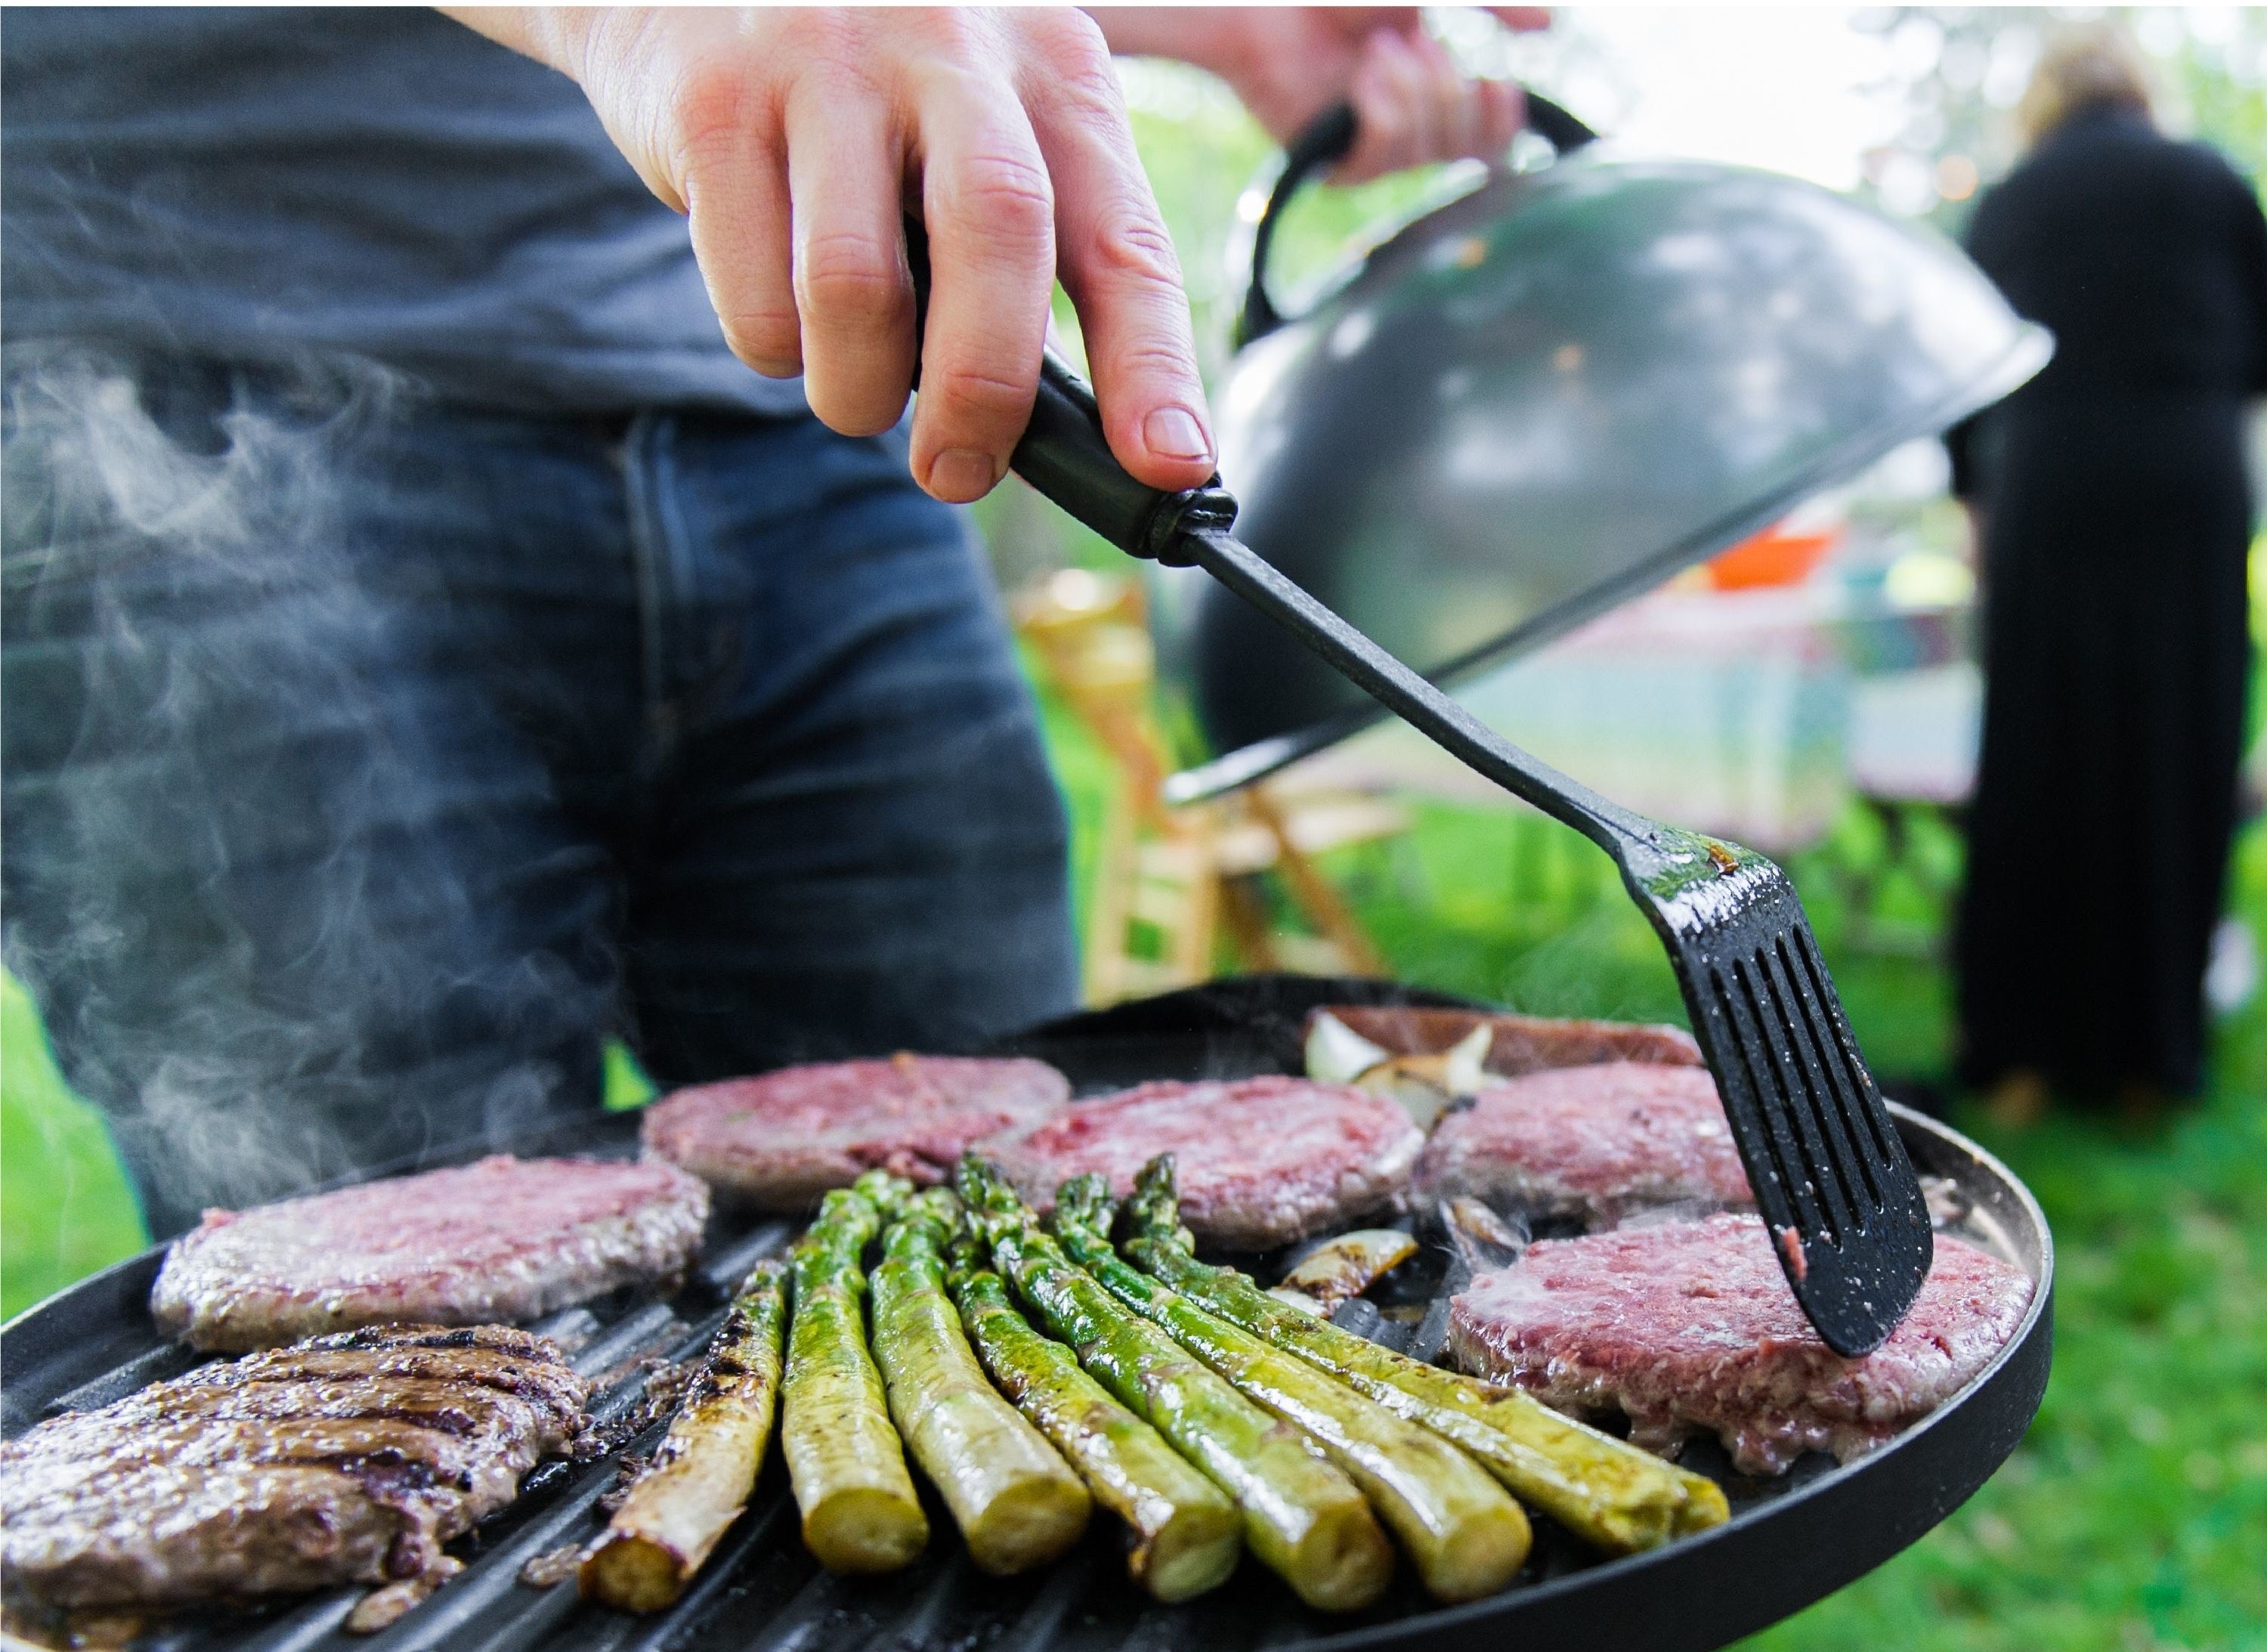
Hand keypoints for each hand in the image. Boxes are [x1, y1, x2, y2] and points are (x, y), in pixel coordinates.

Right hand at [450, 8, 1212, 502]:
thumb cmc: (881, 89)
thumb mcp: (992, 123)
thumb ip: (1048, 250)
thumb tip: (1099, 437)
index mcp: (1054, 68)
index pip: (1126, 238)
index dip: (1152, 367)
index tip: (1168, 469)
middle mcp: (953, 47)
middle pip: (999, 238)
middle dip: (987, 391)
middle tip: (959, 471)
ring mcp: (826, 64)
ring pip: (857, 288)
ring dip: (859, 390)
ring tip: (856, 388)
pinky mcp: (715, 104)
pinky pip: (757, 294)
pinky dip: (774, 349)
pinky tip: (783, 314)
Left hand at [1095, 8, 1547, 183]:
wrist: (1269, 7)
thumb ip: (1492, 4)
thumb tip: (1550, 28)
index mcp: (1437, 93)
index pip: (1493, 136)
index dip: (1502, 119)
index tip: (1497, 83)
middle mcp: (1411, 129)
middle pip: (1469, 145)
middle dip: (1446, 86)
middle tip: (1404, 45)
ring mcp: (1374, 150)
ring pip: (1428, 148)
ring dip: (1409, 86)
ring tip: (1373, 53)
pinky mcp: (1336, 164)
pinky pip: (1385, 154)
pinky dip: (1381, 108)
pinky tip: (1361, 80)